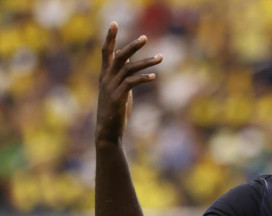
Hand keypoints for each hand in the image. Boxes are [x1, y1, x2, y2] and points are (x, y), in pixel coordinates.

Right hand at [95, 22, 162, 142]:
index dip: (110, 38)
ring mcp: (111, 87)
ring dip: (147, 62)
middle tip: (145, 37)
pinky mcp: (119, 97)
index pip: (105, 52)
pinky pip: (132, 83)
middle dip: (132, 46)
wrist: (108, 131)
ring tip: (161, 58)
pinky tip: (154, 76)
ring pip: (130, 69)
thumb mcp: (119, 90)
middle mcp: (106, 78)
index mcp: (105, 75)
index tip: (113, 23)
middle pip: (119, 56)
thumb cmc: (115, 111)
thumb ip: (123, 77)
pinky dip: (144, 77)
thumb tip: (131, 65)